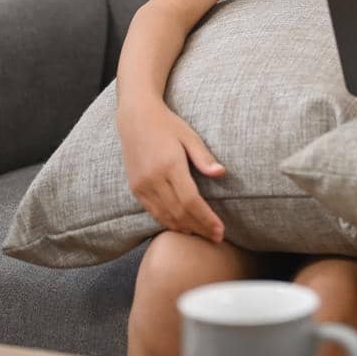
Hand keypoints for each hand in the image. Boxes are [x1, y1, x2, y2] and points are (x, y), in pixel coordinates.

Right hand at [117, 105, 225, 241]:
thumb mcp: (190, 136)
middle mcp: (153, 178)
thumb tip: (221, 173)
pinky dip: (168, 222)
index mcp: (170, 165)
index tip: (220, 230)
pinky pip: (152, 212)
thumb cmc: (168, 125)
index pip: (191, 201)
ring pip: (165, 216)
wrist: (136, 118)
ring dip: (184, 228)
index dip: (206, 219)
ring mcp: (141, 185)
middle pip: (179, 213)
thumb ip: (203, 157)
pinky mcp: (135, 188)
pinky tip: (181, 226)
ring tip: (202, 235)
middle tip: (216, 238)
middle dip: (199, 228)